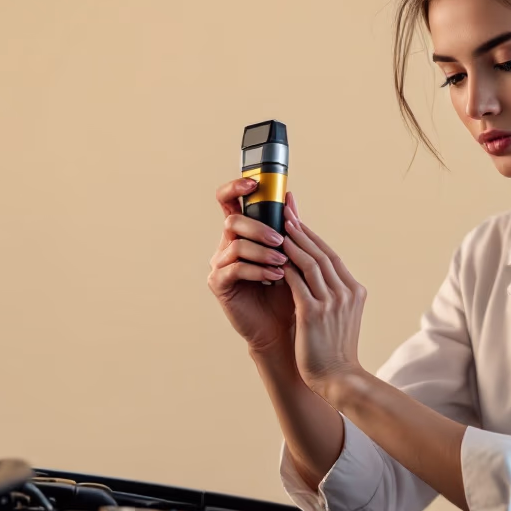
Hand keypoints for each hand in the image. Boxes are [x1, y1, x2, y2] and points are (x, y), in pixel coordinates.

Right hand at [206, 178, 296, 355]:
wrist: (283, 327)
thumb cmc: (288, 292)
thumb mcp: (291, 256)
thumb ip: (288, 228)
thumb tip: (290, 197)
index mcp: (243, 233)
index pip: (230, 201)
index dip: (235, 187)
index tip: (252, 182)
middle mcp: (227, 245)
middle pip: (233, 219)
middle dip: (258, 227)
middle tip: (280, 240)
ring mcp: (220, 264)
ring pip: (235, 244)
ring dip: (263, 251)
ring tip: (284, 263)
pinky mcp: (219, 283)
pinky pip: (234, 268)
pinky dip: (257, 270)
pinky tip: (276, 276)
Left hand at [279, 201, 367, 395]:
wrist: (339, 379)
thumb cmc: (335, 351)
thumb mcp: (342, 318)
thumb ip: (333, 296)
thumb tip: (319, 279)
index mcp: (354, 291)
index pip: (332, 257)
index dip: (314, 237)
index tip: (299, 222)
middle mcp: (345, 293)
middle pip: (321, 253)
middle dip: (301, 231)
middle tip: (285, 212)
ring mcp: (331, 302)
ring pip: (309, 263)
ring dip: (292, 242)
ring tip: (277, 226)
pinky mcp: (313, 313)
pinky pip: (296, 282)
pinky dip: (285, 266)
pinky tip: (273, 256)